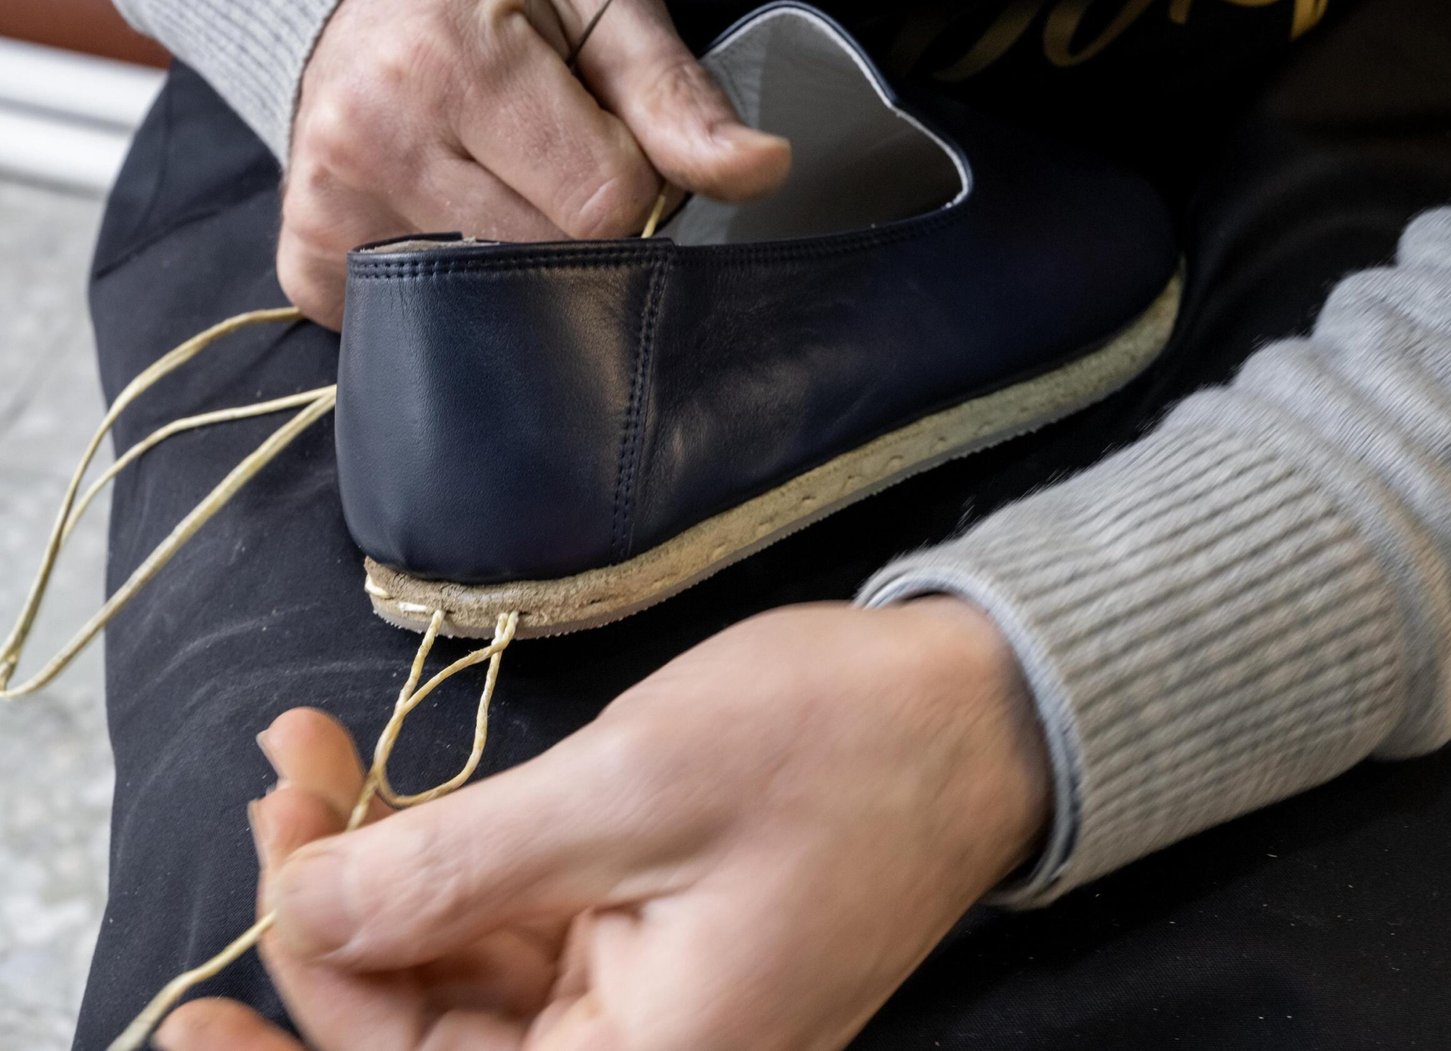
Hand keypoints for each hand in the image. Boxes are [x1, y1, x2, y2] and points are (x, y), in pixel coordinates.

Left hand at [156, 599, 1046, 1049]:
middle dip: (339, 918)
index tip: (200, 985)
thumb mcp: (628, 791)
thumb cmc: (833, 746)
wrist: (976, 707)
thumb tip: (304, 910)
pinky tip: (397, 781)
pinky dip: (456, 856)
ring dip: (389, 870)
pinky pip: (523, 924)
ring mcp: (651, 996)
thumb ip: (455, 867)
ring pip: (467, 971)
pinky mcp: (653, 934)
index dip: (306, 1029)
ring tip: (320, 759)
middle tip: (283, 793)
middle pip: (434, 1035)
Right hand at [281, 0, 790, 326]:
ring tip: (496, 180)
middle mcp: (372, 140)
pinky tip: (445, 219)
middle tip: (548, 156)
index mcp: (449, 65)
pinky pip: (415, 324)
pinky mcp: (307, 262)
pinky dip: (452, 293)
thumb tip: (763, 170)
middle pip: (549, 264)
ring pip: (493, 308)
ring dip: (519, 261)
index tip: (604, 140)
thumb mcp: (599, 6)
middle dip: (577, 226)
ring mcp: (330, 210)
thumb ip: (678, 100)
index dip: (632, 189)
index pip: (604, 207)